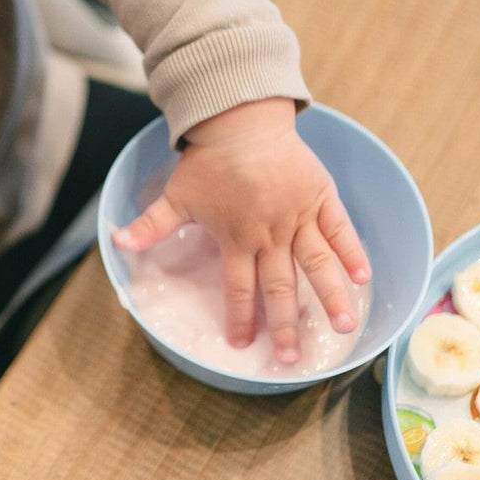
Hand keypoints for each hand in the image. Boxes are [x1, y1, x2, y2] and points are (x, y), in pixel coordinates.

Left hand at [112, 98, 370, 362]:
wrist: (239, 120)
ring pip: (317, 263)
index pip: (238, 287)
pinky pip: (340, 228)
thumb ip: (150, 226)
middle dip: (286, 325)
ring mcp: (298, 216)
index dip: (240, 318)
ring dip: (331, 296)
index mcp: (235, 238)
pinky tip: (364, 277)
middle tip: (294, 359)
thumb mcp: (175, 196)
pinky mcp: (320, 196)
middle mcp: (269, 233)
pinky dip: (352, 251)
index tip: (243, 344)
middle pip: (279, 287)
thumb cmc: (206, 161)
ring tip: (345, 327)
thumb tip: (115, 244)